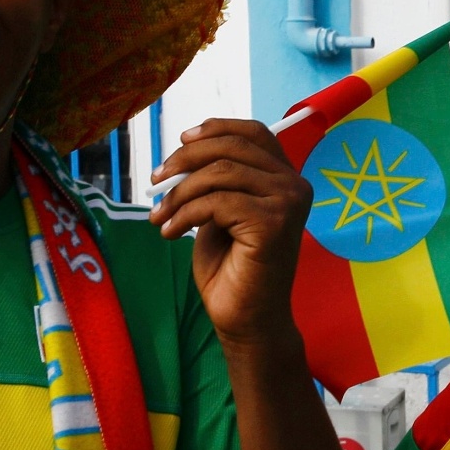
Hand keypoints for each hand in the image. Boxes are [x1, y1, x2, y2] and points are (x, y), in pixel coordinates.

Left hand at [148, 119, 311, 347]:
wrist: (245, 320)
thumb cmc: (232, 269)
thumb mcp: (219, 212)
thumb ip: (215, 180)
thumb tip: (183, 150)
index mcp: (285, 179)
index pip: (253, 133)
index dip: (216, 129)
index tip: (181, 140)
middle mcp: (294, 186)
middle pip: (232, 148)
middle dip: (185, 160)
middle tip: (155, 181)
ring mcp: (288, 203)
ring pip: (220, 173)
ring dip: (179, 193)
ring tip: (160, 217)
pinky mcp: (273, 223)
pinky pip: (216, 202)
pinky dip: (185, 215)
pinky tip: (171, 232)